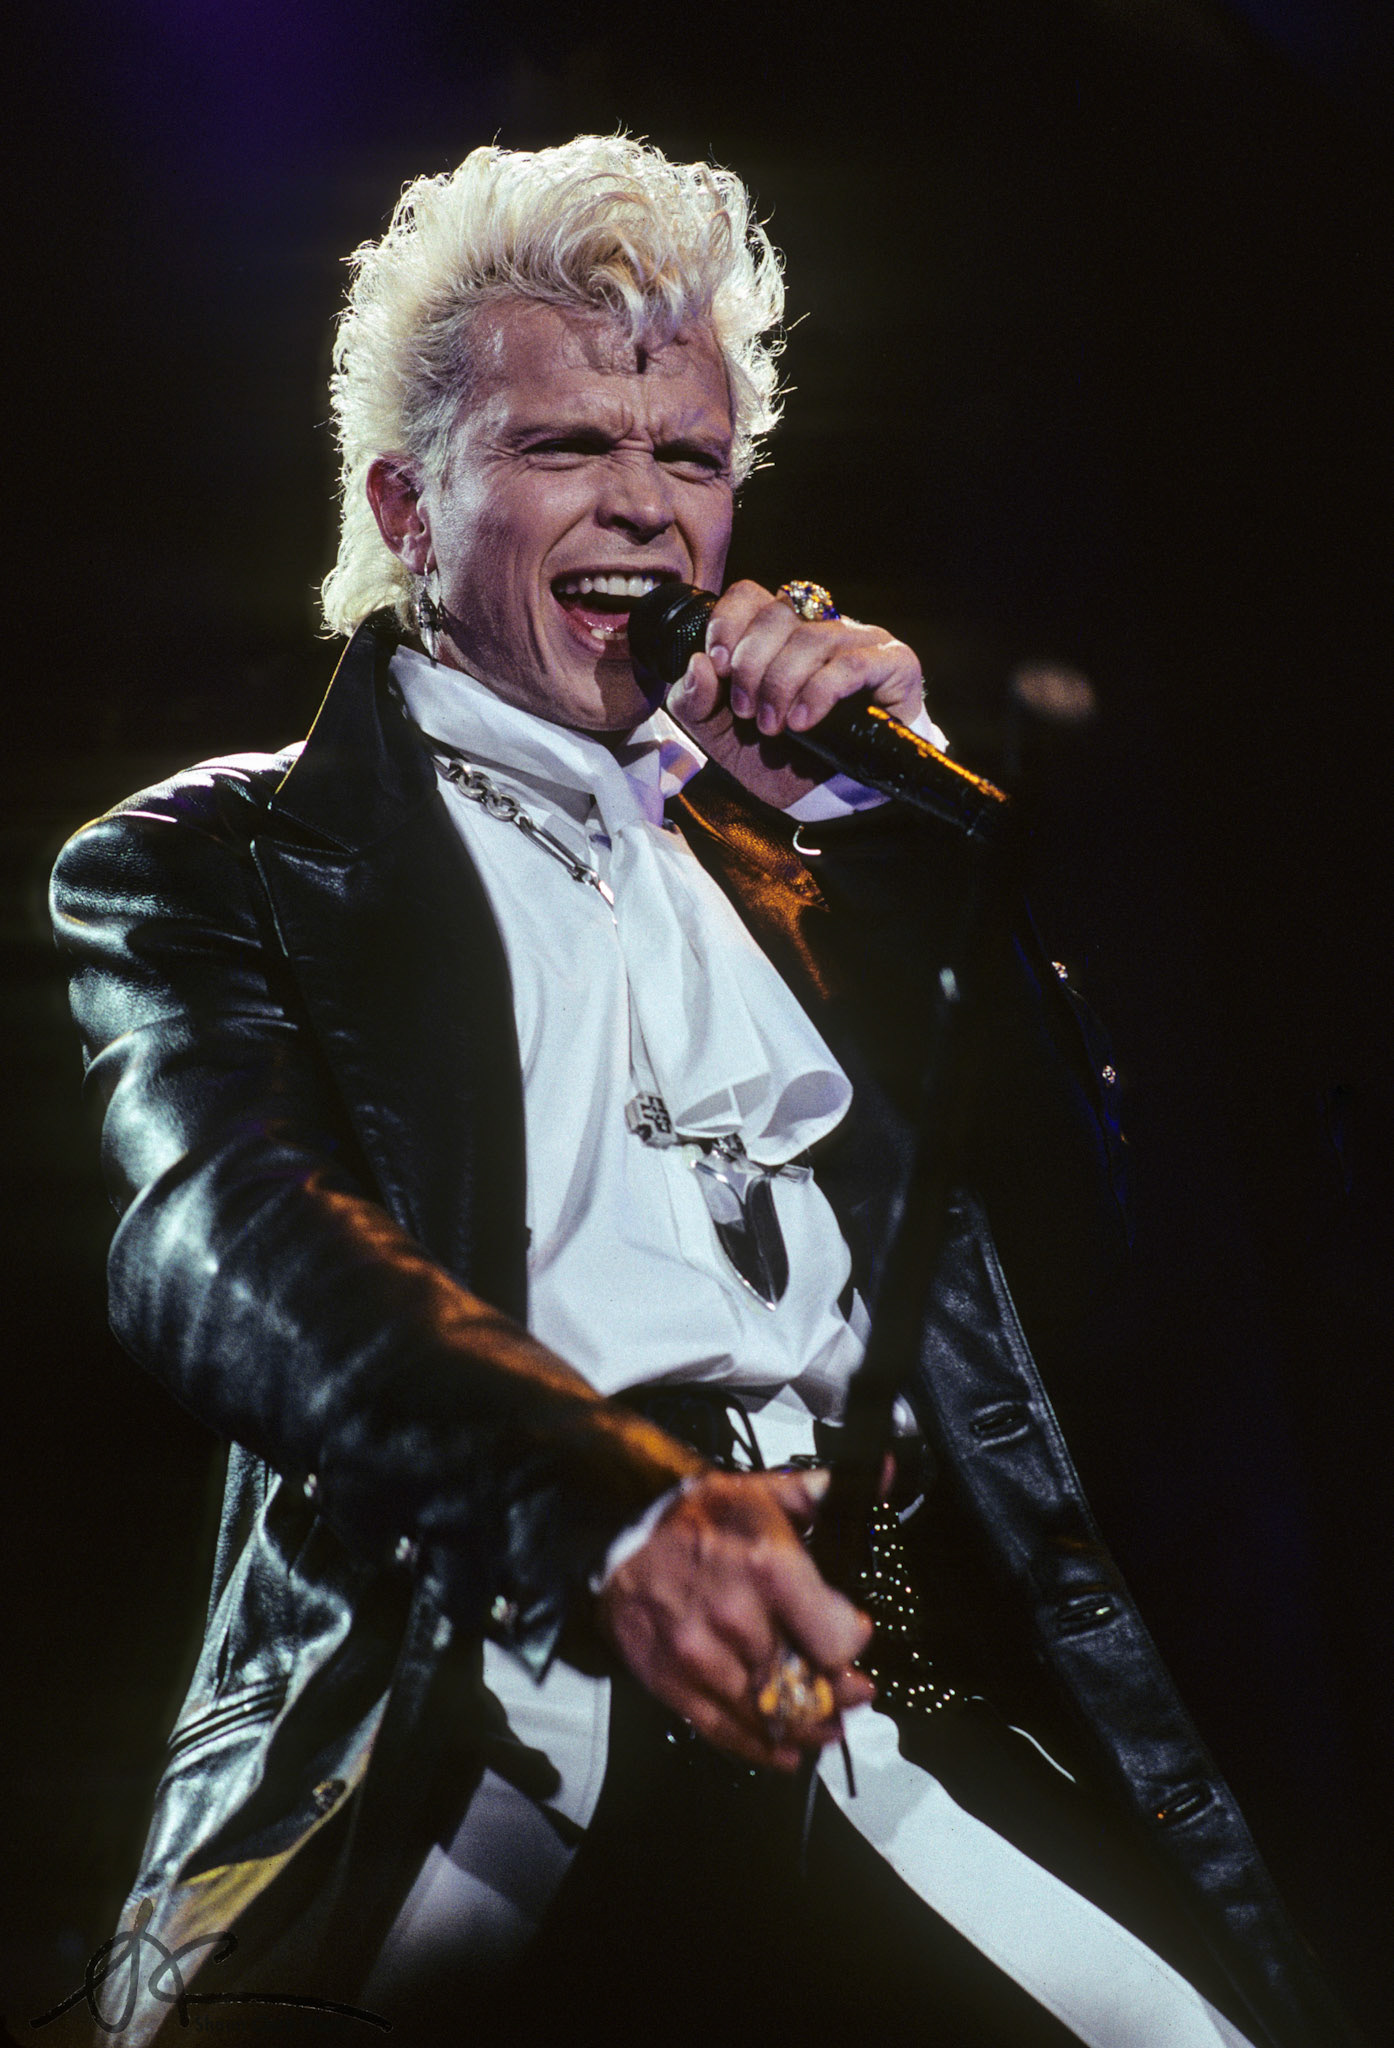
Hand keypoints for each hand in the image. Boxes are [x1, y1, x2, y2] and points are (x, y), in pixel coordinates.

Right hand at [595, 1467, 874, 1771]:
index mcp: (768, 1566)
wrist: (618, 1533)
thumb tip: (888, 1472)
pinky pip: (724, 1731)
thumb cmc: (698, 1516)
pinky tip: (785, 1749)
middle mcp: (736, 1617)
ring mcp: (700, 1656)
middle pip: (809, 1684)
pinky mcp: (672, 1682)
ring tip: (824, 1721)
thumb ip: (828, 1491)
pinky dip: (761, 1748)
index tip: (853, 1636)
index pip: (838, 1639)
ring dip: (805, 1725)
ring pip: (771, 1715)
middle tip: (852, 1692)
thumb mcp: (765, 1492)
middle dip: (837, 1691)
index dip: (853, 1642)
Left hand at [664, 580, 925, 809]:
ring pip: (812, 638)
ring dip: (781, 685)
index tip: (718, 666)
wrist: (827, 800)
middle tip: (747, 712)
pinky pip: (852, 664)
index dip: (727, 624)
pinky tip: (802, 722)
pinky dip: (818, 693)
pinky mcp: (893, 664)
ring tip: (773, 727)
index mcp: (778, 633)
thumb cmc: (777, 759)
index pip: (749, 595)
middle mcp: (820, 626)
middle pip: (777, 613)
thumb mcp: (720, 734)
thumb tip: (698, 663)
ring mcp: (861, 640)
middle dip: (751, 665)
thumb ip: (695, 701)